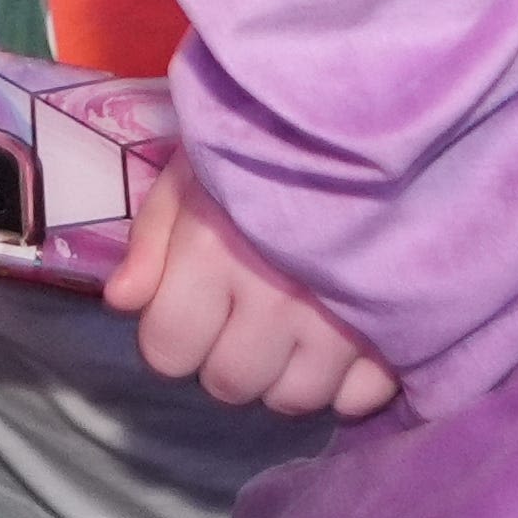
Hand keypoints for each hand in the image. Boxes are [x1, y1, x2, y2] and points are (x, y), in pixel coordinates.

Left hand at [101, 161, 396, 419]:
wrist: (371, 118)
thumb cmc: (269, 144)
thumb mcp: (194, 172)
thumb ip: (151, 238)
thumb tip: (123, 302)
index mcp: (216, 255)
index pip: (168, 351)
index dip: (170, 335)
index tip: (187, 308)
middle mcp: (276, 300)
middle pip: (230, 383)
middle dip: (222, 357)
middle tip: (241, 317)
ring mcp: (342, 323)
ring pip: (292, 399)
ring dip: (282, 374)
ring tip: (289, 329)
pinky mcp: (395, 332)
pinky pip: (357, 399)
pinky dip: (344, 382)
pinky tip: (339, 341)